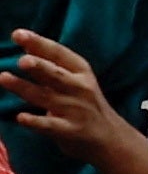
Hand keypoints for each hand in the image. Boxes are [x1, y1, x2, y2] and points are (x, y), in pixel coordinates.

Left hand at [4, 27, 147, 173]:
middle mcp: (80, 89)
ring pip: (46, 97)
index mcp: (81, 72)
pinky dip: (35, 122)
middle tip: (22, 60)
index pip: (59, 54)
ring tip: (4, 78)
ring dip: (24, 88)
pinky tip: (21, 117)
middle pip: (56, 75)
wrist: (110, 139)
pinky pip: (50, 126)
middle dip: (40, 67)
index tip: (17, 34)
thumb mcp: (76, 80)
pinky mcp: (70, 131)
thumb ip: (51, 64)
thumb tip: (27, 44)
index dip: (39, 43)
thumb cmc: (86, 105)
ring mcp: (75, 111)